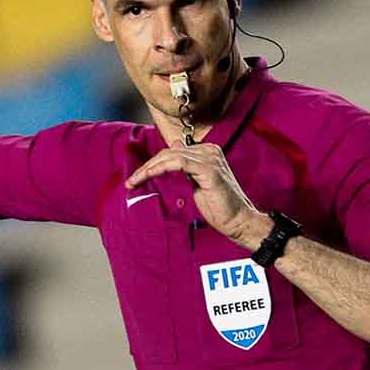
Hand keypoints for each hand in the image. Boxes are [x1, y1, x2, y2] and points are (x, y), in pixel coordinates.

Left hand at [125, 142, 263, 241]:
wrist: (238, 221)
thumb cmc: (219, 206)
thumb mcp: (198, 182)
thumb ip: (187, 166)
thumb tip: (173, 149)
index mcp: (208, 151)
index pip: (173, 151)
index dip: (152, 163)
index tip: (137, 177)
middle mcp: (210, 150)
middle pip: (169, 152)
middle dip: (146, 166)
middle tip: (131, 181)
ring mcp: (210, 158)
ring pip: (170, 156)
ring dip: (148, 169)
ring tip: (134, 181)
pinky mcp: (209, 169)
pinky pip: (178, 162)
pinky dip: (159, 168)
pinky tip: (148, 177)